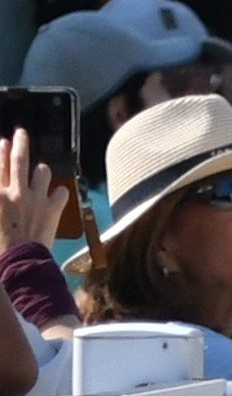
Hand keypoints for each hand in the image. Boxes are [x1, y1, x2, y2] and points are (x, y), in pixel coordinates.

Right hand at [0, 133, 64, 250]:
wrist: (18, 262)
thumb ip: (0, 199)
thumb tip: (4, 191)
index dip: (0, 151)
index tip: (2, 141)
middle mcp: (15, 191)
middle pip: (18, 158)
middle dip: (20, 142)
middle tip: (21, 133)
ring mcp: (36, 198)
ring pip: (42, 171)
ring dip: (41, 169)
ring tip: (40, 169)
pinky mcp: (53, 209)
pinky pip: (61, 191)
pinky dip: (60, 192)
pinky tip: (58, 194)